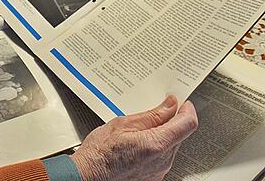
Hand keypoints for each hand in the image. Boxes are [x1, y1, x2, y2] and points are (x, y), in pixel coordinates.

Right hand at [71, 96, 197, 180]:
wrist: (88, 175)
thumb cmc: (100, 153)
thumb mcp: (122, 124)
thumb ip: (151, 115)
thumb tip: (169, 106)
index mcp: (156, 144)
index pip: (187, 124)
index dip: (187, 109)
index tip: (182, 102)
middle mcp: (163, 160)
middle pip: (179, 135)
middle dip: (171, 121)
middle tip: (155, 111)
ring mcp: (160, 171)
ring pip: (171, 146)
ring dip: (161, 135)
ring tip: (138, 130)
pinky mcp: (154, 177)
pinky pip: (162, 158)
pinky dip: (155, 148)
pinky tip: (137, 143)